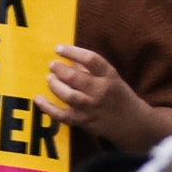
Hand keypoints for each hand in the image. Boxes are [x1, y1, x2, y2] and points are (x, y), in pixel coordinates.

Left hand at [43, 41, 160, 150]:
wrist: (133, 123)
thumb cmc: (118, 95)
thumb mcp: (111, 77)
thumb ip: (91, 68)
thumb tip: (69, 58)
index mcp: (109, 76)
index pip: (91, 59)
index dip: (72, 52)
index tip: (59, 49)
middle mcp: (101, 91)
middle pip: (76, 78)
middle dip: (59, 70)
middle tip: (52, 65)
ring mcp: (92, 108)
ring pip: (69, 96)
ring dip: (55, 85)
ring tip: (49, 78)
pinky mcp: (84, 122)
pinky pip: (62, 115)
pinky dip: (48, 108)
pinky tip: (38, 99)